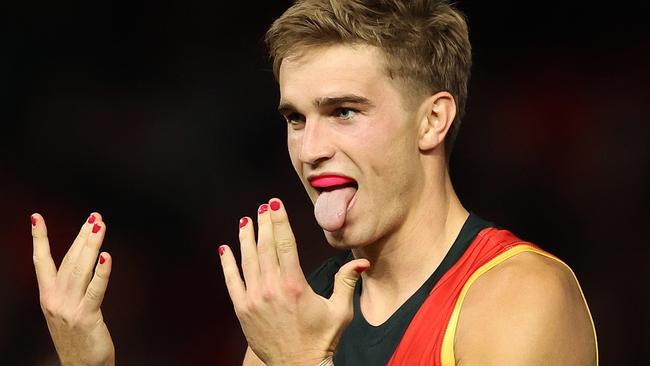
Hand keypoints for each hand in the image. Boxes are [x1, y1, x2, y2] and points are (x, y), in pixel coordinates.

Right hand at [31, 213, 114, 365]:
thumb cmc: (78, 337)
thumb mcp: (66, 309)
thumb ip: (72, 287)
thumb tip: (85, 261)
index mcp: (48, 296)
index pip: (42, 261)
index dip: (40, 239)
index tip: (36, 217)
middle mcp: (54, 299)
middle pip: (69, 260)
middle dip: (81, 236)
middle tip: (94, 216)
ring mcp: (69, 308)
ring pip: (81, 269)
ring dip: (91, 244)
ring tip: (100, 225)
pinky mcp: (86, 317)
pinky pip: (95, 290)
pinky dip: (102, 272)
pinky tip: (107, 256)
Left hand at [219, 199, 368, 365]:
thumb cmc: (321, 340)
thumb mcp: (340, 311)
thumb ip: (346, 281)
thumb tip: (361, 261)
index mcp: (296, 285)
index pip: (285, 243)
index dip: (280, 221)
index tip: (275, 204)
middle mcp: (272, 288)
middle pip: (265, 246)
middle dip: (264, 223)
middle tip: (263, 207)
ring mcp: (254, 298)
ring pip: (248, 259)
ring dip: (246, 237)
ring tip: (246, 221)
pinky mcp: (243, 309)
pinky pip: (231, 280)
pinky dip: (227, 263)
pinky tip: (225, 248)